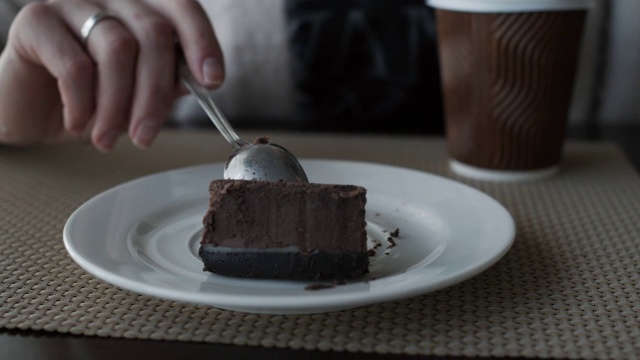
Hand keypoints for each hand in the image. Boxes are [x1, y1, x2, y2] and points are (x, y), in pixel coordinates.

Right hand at [0, 0, 223, 151]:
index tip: (213, 82)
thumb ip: (169, 80)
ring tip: (108, 138)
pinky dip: (83, 104)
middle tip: (147, 136)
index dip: (202, 42)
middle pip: (153, 33)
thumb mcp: (138, 92)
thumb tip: (199, 82)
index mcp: (143, 7)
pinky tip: (79, 124)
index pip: (183, 9)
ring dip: (118, 105)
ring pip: (116, 48)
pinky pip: (74, 64)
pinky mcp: (36, 19)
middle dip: (155, 93)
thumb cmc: (90, 96)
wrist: (29, 107)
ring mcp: (73, 2)